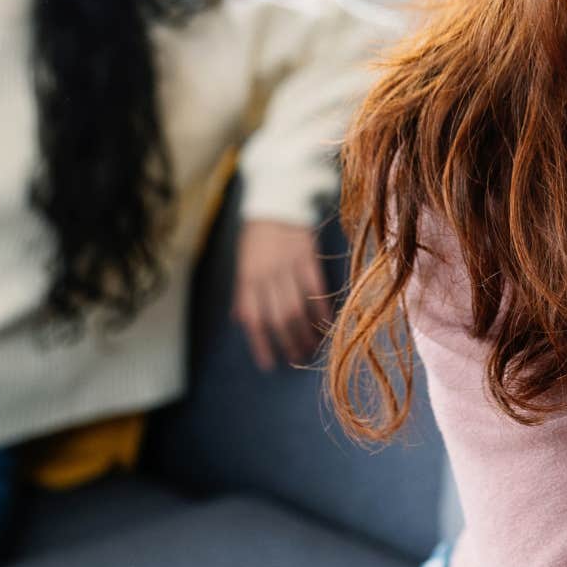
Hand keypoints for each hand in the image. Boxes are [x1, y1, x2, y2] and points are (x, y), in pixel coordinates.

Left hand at [232, 219, 331, 370]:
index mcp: (247, 278)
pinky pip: (315, 288)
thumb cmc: (258, 235)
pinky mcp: (308, 257)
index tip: (269, 364)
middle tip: (297, 358)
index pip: (253, 319)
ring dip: (305, 331)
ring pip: (297, 307)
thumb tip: (239, 319)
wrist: (278, 202)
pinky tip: (327, 322)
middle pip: (278, 318)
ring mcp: (288, 266)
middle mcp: (267, 275)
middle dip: (288, 343)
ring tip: (312, 347)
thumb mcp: (243, 262)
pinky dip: (322, 308)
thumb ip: (243, 291)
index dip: (260, 344)